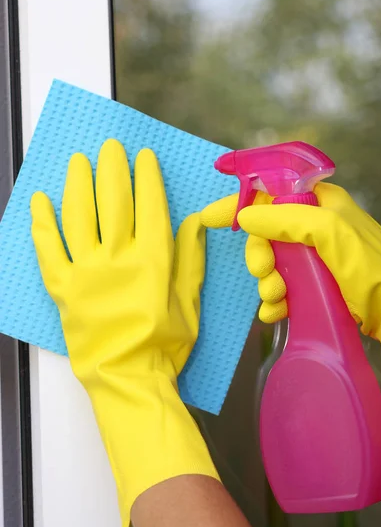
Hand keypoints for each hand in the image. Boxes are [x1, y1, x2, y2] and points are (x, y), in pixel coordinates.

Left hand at [31, 139, 218, 526]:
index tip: (143, 156)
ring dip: (78, 185)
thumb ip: (191, 259)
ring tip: (78, 161)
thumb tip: (194, 221)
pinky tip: (40, 200)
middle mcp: (117, 258)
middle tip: (110, 147)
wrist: (127, 378)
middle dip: (112, 170)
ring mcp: (85, 271)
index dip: (147, 178)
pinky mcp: (62, 287)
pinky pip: (47, 249)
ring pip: (78, 217)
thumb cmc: (165, 345)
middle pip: (113, 203)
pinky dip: (42, 223)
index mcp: (152, 260)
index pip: (150, 207)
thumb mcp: (190, 303)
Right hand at [201, 183, 380, 376]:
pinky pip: (282, 289)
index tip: (210, 218)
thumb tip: (246, 217)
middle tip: (263, 271)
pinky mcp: (315, 288)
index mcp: (322, 204)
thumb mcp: (332, 234)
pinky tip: (276, 313)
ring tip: (276, 297)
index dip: (241, 203)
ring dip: (266, 282)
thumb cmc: (372, 271)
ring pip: (272, 264)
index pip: (271, 193)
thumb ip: (288, 220)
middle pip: (266, 233)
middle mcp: (316, 228)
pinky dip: (274, 302)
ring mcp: (315, 260)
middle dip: (258, 253)